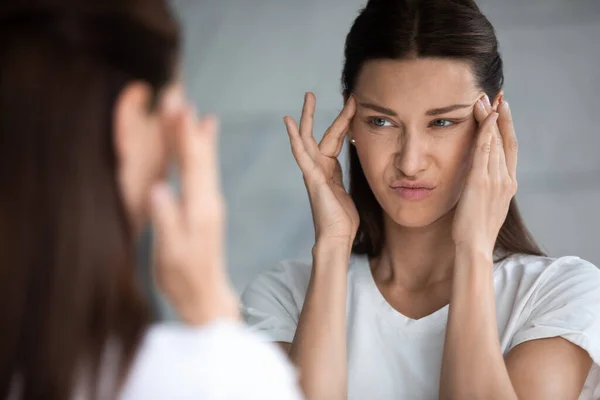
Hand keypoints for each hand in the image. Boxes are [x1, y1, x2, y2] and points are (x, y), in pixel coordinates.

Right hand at [150, 106, 237, 325]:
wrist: (206, 295)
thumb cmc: (184, 277)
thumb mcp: (171, 252)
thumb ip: (166, 220)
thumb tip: (158, 188)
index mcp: (200, 208)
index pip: (193, 164)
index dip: (185, 135)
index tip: (180, 108)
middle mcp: (209, 200)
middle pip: (201, 157)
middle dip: (191, 127)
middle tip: (182, 98)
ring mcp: (210, 203)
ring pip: (205, 163)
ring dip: (198, 136)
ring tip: (195, 112)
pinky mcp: (207, 208)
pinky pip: (203, 173)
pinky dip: (201, 154)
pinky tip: (202, 143)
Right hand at [284, 93, 358, 243]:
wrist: (336, 237)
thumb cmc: (343, 220)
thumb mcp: (348, 193)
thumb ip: (344, 179)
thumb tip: (354, 170)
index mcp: (329, 170)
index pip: (335, 139)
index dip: (343, 121)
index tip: (352, 104)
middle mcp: (318, 168)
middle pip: (317, 134)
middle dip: (317, 113)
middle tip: (312, 93)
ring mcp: (313, 172)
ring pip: (307, 139)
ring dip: (307, 117)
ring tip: (307, 98)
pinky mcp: (312, 177)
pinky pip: (301, 153)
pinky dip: (294, 136)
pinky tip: (289, 122)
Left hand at [452, 96, 517, 254]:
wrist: (475, 246)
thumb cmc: (475, 228)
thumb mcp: (485, 204)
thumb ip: (485, 187)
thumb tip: (476, 175)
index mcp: (508, 184)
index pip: (510, 148)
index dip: (506, 127)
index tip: (501, 109)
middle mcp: (506, 179)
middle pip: (504, 140)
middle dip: (499, 116)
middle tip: (494, 95)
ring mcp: (495, 179)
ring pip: (495, 141)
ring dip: (489, 118)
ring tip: (483, 99)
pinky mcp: (481, 181)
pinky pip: (485, 151)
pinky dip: (486, 132)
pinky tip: (485, 117)